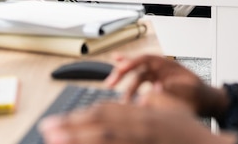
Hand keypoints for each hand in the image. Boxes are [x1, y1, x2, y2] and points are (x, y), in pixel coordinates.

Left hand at [38, 101, 237, 143]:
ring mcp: (142, 140)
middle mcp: (140, 126)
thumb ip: (152, 103)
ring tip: (54, 141)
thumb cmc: (190, 131)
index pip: (105, 112)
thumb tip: (141, 98)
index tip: (60, 121)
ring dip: (77, 139)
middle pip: (99, 124)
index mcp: (142, 114)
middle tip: (47, 129)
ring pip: (105, 138)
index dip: (79, 116)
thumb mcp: (169, 110)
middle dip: (70, 127)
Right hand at [105, 55, 229, 117]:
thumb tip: (155, 89)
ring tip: (122, 101)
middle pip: (137, 67)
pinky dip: (130, 89)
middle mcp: (160, 69)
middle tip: (110, 82)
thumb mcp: (188, 90)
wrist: (206, 101)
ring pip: (136, 78)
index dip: (131, 61)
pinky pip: (140, 86)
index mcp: (167, 65)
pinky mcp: (156, 87)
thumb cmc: (199, 94)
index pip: (145, 59)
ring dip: (126, 87)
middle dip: (122, 72)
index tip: (120, 67)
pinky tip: (121, 93)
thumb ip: (171, 88)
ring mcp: (157, 77)